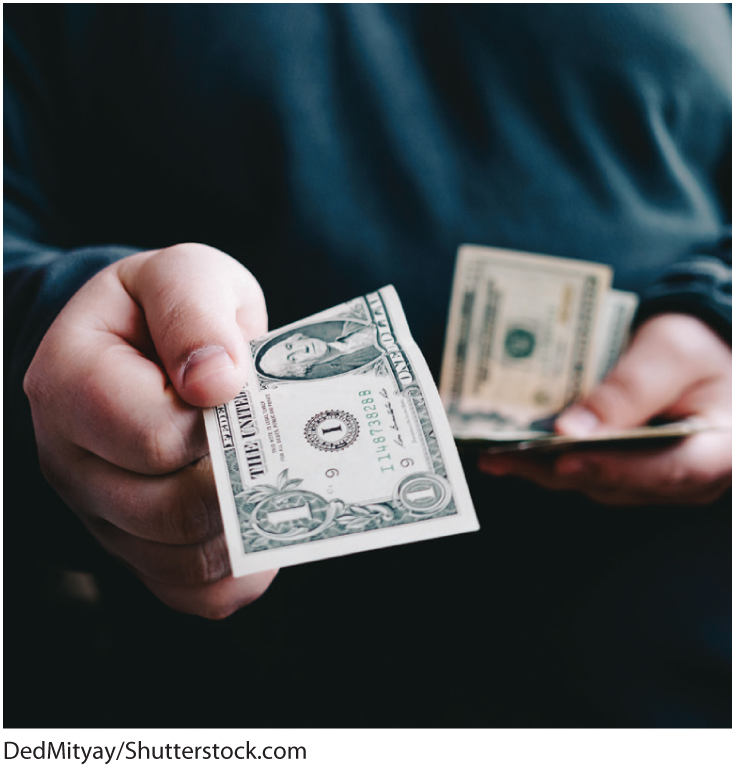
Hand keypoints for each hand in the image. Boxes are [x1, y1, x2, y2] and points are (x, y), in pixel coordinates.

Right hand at [24, 243, 276, 617]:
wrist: (145, 344)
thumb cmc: (165, 309)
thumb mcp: (183, 275)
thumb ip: (194, 313)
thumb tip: (217, 382)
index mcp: (70, 383)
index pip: (152, 435)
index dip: (217, 425)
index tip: (246, 393)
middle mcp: (72, 460)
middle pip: (170, 511)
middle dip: (243, 480)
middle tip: (282, 445)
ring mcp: (102, 514)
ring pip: (186, 561)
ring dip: (250, 528)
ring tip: (279, 479)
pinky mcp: (137, 549)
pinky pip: (196, 592)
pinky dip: (244, 569)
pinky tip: (265, 524)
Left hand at [479, 313, 731, 504]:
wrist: (700, 349)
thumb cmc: (697, 346)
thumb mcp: (670, 352)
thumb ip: (630, 389)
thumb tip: (573, 429)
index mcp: (721, 451)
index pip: (667, 470)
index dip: (611, 468)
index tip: (563, 460)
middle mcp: (688, 479)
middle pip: (618, 482)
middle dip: (558, 468)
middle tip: (504, 454)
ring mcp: (654, 481)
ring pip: (594, 483)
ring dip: (543, 469)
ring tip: (495, 453)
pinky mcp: (625, 474)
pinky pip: (585, 472)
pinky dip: (547, 462)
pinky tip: (508, 453)